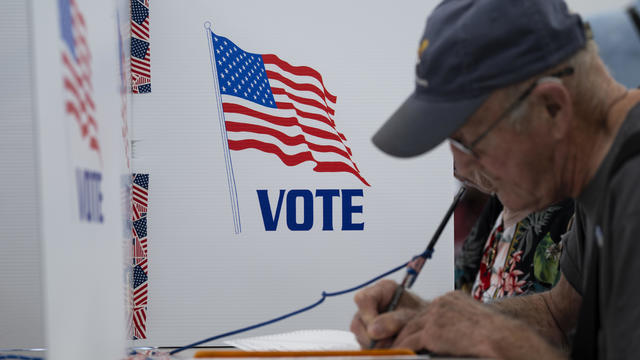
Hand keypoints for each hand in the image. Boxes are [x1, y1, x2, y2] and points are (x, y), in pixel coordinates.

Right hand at [350, 279, 426, 347]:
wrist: (426, 328)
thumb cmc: (421, 317)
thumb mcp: (410, 317)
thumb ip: (392, 321)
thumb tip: (372, 331)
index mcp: (382, 289)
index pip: (363, 299)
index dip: (367, 317)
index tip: (376, 332)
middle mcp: (371, 302)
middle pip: (358, 320)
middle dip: (371, 336)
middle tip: (389, 343)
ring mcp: (367, 318)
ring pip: (359, 334)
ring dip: (373, 344)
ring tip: (393, 344)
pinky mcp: (367, 332)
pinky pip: (363, 342)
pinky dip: (375, 348)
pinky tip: (389, 346)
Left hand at [393, 290, 531, 357]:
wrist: (504, 339)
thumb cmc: (498, 336)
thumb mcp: (474, 323)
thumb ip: (457, 325)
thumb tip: (448, 337)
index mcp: (453, 298)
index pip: (428, 312)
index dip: (418, 325)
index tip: (410, 334)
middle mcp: (442, 302)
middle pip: (415, 319)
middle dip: (405, 332)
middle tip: (394, 343)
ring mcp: (435, 315)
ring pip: (409, 330)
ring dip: (401, 342)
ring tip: (392, 351)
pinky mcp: (432, 331)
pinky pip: (410, 342)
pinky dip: (403, 350)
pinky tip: (397, 356)